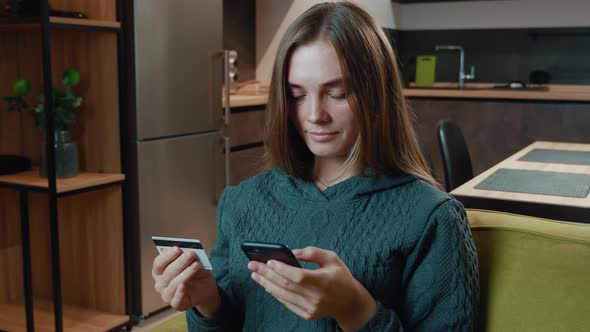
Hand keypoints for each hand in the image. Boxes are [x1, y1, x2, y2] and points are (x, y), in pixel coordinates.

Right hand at [152, 247, 219, 316]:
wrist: (205, 288)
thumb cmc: (195, 271)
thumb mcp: (193, 261)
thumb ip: (188, 257)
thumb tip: (187, 250)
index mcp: (159, 271)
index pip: (158, 263)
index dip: (167, 256)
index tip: (178, 248)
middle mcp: (160, 283)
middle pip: (167, 272)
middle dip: (180, 262)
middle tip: (191, 254)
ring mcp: (166, 295)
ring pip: (173, 284)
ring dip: (185, 273)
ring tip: (197, 264)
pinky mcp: (176, 304)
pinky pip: (176, 300)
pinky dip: (179, 293)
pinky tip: (183, 286)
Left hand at [247, 246, 376, 330]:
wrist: (350, 303)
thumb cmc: (341, 277)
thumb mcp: (332, 258)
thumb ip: (313, 252)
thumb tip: (292, 252)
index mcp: (323, 282)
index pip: (298, 276)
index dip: (281, 269)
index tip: (268, 261)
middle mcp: (316, 297)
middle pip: (286, 285)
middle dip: (267, 274)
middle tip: (252, 265)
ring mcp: (310, 308)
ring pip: (283, 295)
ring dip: (267, 284)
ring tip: (255, 274)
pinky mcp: (307, 314)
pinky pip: (287, 303)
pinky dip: (275, 293)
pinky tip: (267, 285)